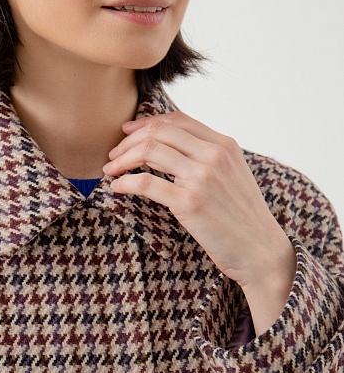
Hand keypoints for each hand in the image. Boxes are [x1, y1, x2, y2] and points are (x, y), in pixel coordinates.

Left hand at [102, 110, 296, 334]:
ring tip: (110, 170)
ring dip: (122, 160)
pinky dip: (125, 182)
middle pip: (158, 132)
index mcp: (224, 145)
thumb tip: (167, 145)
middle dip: (129, 141)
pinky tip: (118, 188)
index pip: (176, 121)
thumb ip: (207, 156)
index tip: (127, 132)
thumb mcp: (232, 174)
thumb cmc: (242, 216)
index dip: (146, 123)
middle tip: (114, 155)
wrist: (261, 251)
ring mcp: (202, 178)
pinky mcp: (190, 203)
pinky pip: (146, 183)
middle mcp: (214, 156)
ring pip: (149, 151)